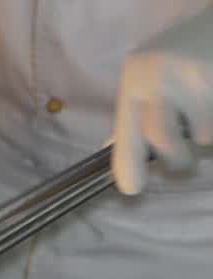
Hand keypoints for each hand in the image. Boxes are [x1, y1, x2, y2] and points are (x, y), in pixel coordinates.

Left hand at [112, 7, 212, 194]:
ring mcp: (196, 76)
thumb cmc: (180, 53)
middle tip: (183, 163)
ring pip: (203, 134)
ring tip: (206, 110)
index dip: (127, 163)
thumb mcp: (145, 76)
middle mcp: (160, 77)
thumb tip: (110, 147)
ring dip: (207, 134)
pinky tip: (212, 101)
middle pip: (162, 138)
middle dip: (176, 160)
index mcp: (134, 80)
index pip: (126, 131)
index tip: (131, 190)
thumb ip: (134, 112)